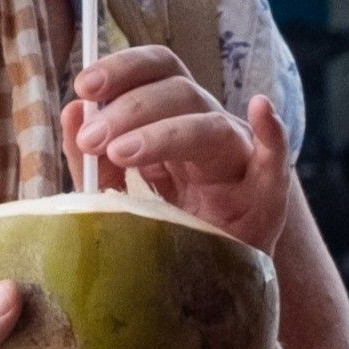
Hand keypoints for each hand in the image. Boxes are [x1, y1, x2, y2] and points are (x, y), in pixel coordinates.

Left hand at [62, 45, 292, 253]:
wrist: (209, 280)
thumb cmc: (163, 229)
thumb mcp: (115, 193)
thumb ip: (89, 158)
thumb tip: (72, 111)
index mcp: (174, 119)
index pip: (156, 71)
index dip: (122, 68)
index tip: (84, 87)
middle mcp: (209, 128)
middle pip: (180, 92)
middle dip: (130, 109)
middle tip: (93, 140)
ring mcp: (239, 158)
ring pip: (212, 126)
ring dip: (165, 132)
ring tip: (122, 153)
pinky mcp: (265, 195)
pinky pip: (275, 158)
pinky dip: (272, 132)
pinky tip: (260, 109)